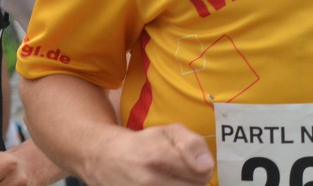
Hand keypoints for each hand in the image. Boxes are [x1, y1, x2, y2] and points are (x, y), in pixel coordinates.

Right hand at [85, 124, 214, 185]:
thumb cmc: (143, 143)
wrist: (106, 158)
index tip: (195, 165)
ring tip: (172, 179)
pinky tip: (164, 184)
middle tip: (182, 173)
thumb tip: (207, 166)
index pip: (202, 175)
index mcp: (160, 158)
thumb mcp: (169, 131)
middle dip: (193, 181)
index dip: (203, 169)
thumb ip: (193, 144)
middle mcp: (149, 181)